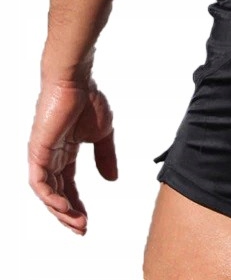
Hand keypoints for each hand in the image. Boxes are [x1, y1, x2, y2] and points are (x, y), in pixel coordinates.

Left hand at [28, 76, 117, 235]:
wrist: (76, 81)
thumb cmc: (89, 100)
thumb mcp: (103, 134)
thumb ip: (105, 157)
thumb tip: (111, 180)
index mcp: (65, 152)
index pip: (67, 186)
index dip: (76, 205)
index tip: (87, 221)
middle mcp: (51, 157)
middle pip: (55, 194)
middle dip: (68, 214)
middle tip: (82, 229)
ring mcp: (42, 156)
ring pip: (46, 193)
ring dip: (60, 211)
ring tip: (77, 222)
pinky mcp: (37, 152)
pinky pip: (39, 183)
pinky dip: (51, 197)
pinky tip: (64, 207)